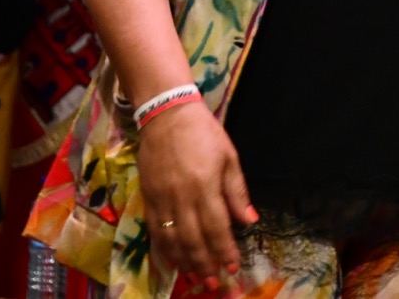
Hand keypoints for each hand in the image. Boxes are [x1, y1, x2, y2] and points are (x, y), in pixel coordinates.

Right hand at [135, 99, 255, 283]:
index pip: (217, 226)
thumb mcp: (229, 157)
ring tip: (196, 278)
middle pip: (194, 239)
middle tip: (214, 282)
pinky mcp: (148, 199)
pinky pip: (156, 231)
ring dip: (186, 262)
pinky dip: (164, 250)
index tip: (232, 267)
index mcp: (206, 186)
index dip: (224, 249)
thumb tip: (249, 221)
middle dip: (205, 263)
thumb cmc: (205, 134)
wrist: (166, 116)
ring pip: (173, 239)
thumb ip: (237, 192)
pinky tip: (172, 262)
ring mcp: (162, 200)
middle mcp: (182, 197)